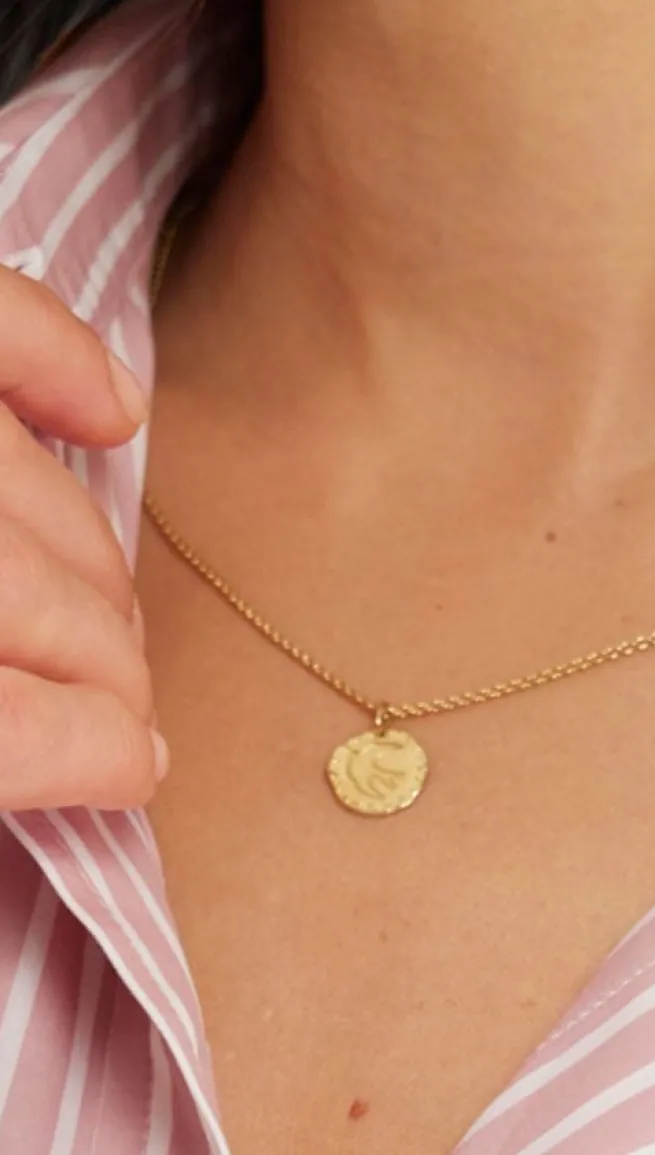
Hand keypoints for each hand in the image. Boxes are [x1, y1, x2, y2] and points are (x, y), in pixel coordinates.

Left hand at [0, 261, 162, 810]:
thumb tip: (34, 782)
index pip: (12, 723)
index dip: (84, 752)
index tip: (127, 773)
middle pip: (35, 605)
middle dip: (104, 666)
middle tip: (122, 702)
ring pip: (28, 492)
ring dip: (91, 562)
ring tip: (100, 610)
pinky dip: (56, 358)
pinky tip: (109, 415)